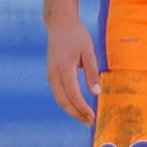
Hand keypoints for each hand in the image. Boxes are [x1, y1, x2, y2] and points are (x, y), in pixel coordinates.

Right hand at [44, 0, 99, 124]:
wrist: (59, 24)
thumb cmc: (77, 36)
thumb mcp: (88, 52)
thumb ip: (92, 73)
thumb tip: (96, 93)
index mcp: (64, 68)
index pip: (73, 94)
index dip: (82, 107)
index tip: (93, 116)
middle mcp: (54, 74)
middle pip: (64, 101)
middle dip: (77, 114)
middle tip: (90, 122)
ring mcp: (50, 75)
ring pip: (60, 99)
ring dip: (72, 111)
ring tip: (85, 118)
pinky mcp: (51, 75)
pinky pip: (58, 94)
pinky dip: (67, 103)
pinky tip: (78, 106)